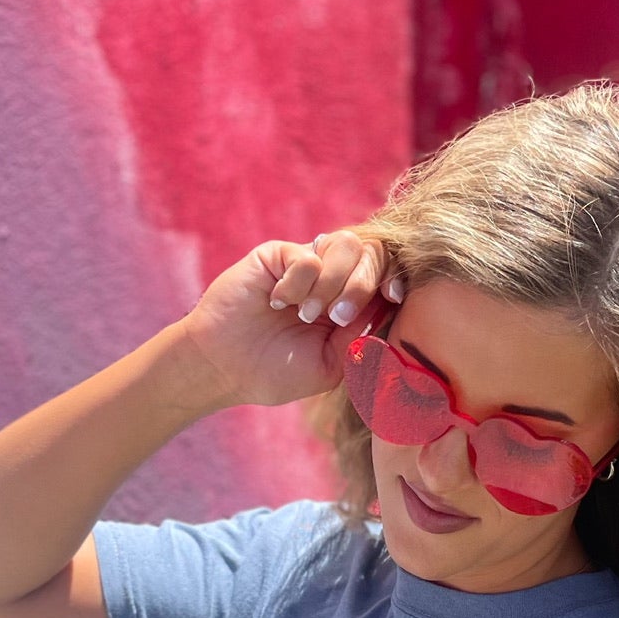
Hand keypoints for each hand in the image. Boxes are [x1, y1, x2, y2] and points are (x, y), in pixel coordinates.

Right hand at [174, 231, 400, 409]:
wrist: (222, 368)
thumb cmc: (273, 372)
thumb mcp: (330, 363)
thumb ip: (361, 333)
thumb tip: (389, 301)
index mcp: (349, 303)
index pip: (386, 272)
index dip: (395, 276)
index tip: (394, 296)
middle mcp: (331, 278)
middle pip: (372, 252)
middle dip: (362, 284)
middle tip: (338, 317)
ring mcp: (305, 263)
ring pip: (346, 245)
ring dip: (333, 283)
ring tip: (305, 313)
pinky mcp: (279, 255)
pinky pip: (308, 256)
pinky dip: (298, 284)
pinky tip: (277, 302)